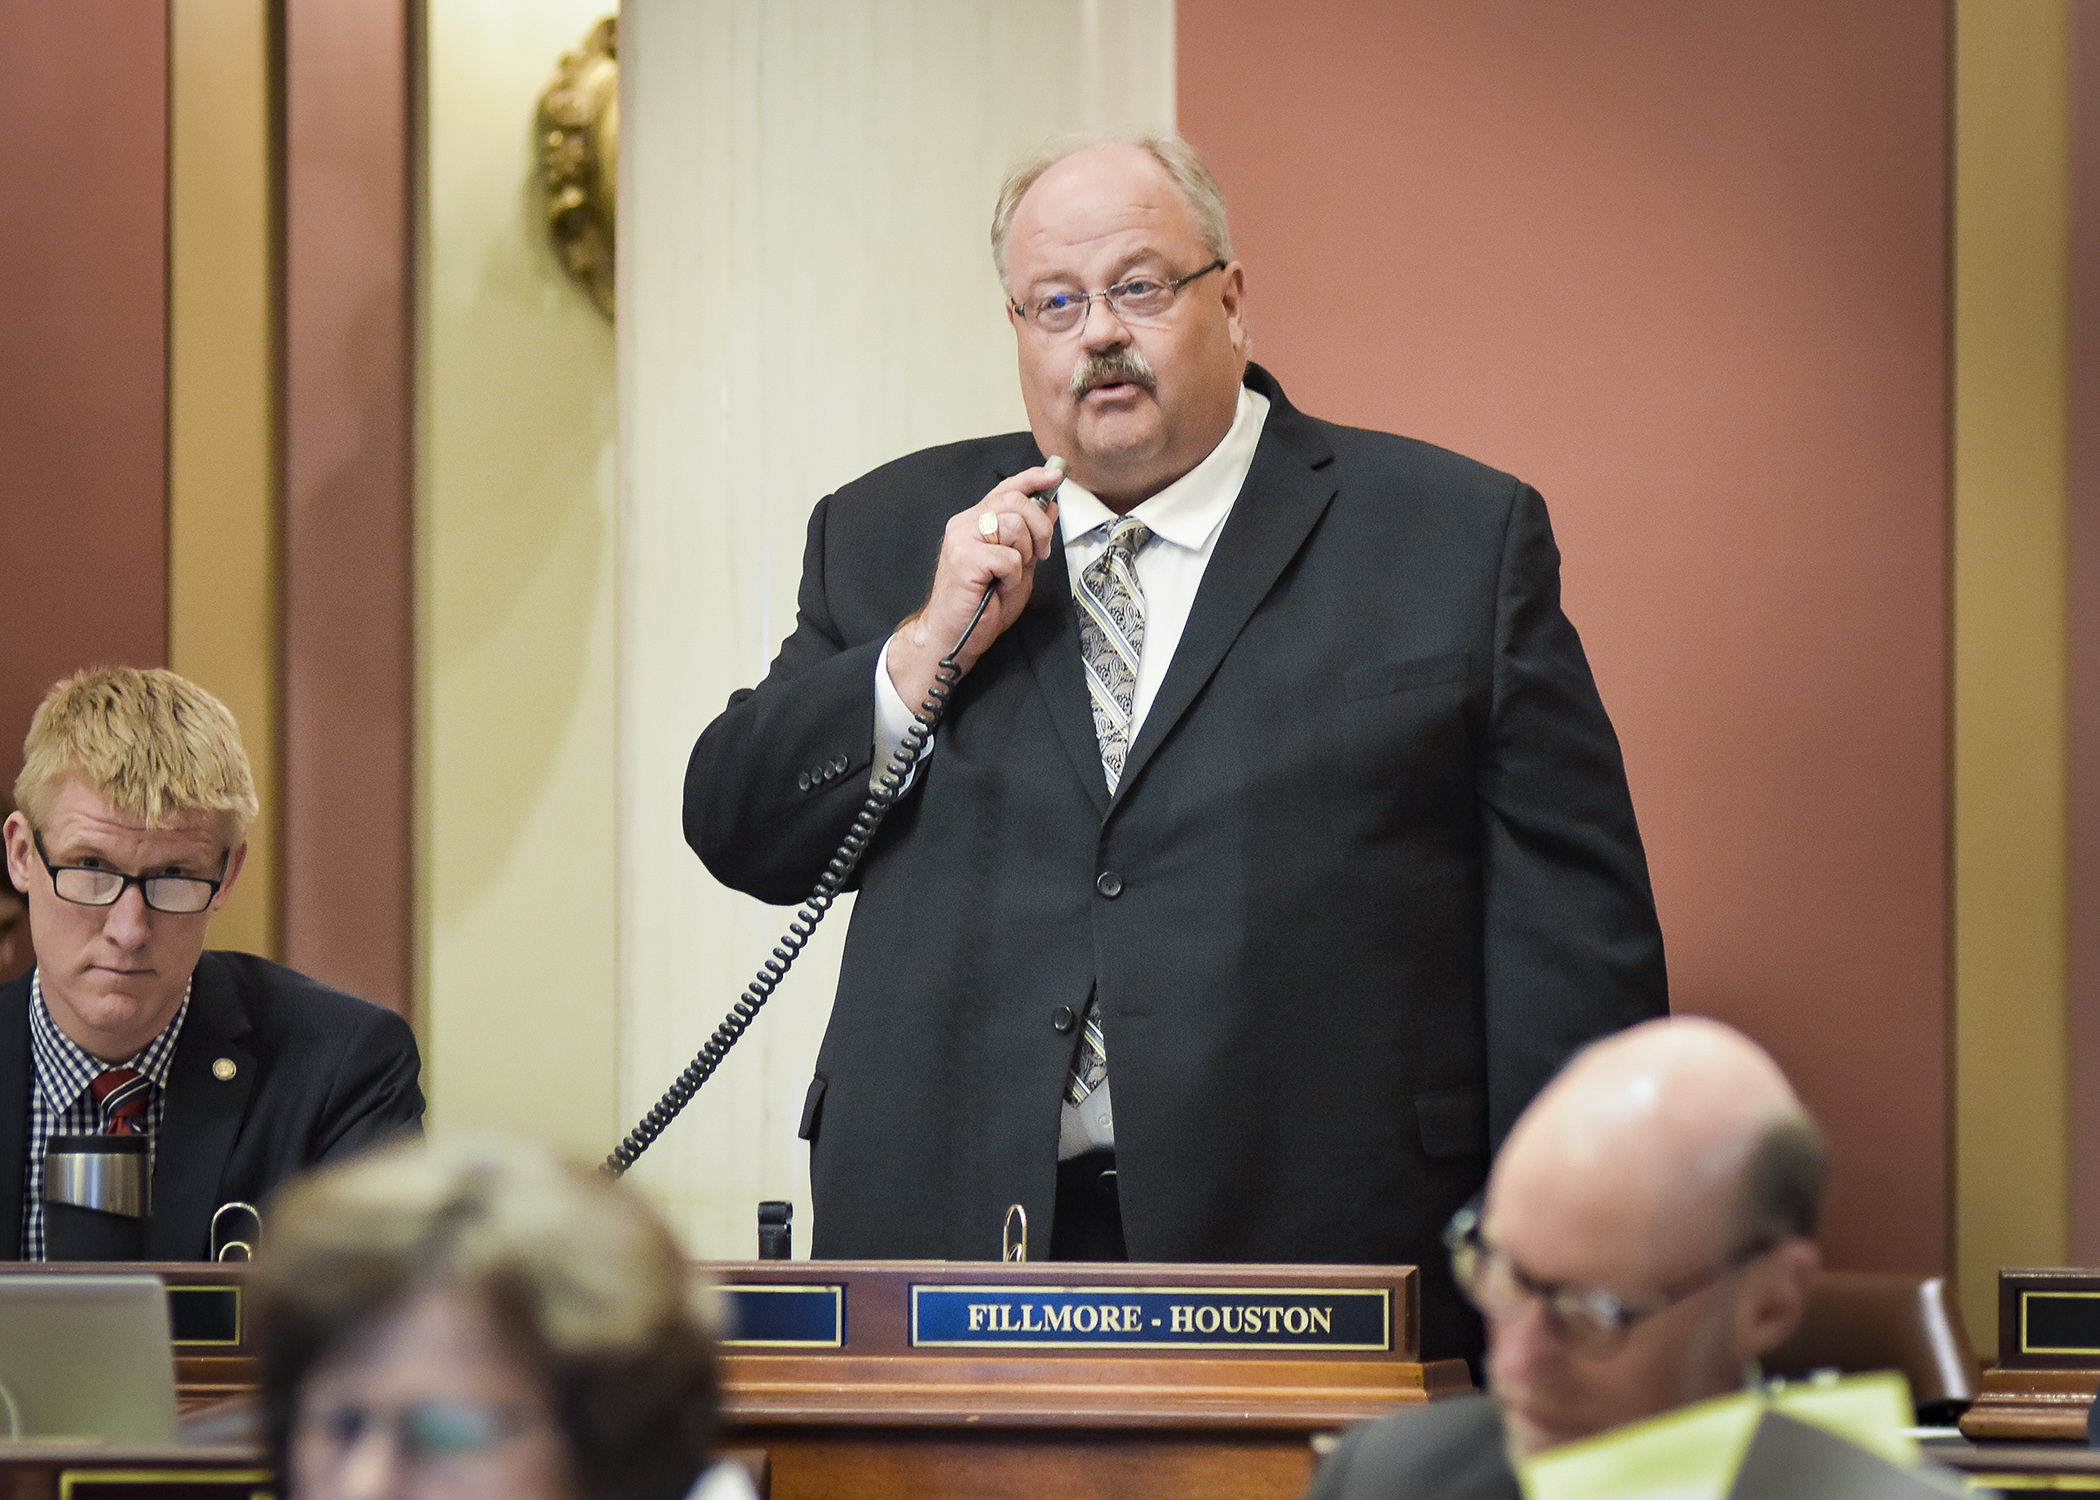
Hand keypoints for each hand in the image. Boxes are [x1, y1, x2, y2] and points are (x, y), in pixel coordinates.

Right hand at [887, 461, 1064, 710]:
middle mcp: (965, 522)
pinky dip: (1012, 576)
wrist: (955, 635)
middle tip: (1041, 553)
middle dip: (1039, 527)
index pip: (1007, 488)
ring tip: (1008, 576)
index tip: (1056, 477)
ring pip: (1014, 526)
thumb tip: (1050, 507)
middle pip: (1015, 501)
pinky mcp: (964, 557)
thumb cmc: (983, 605)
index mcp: (976, 521)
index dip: (1033, 479)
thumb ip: (1031, 536)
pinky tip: (998, 587)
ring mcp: (962, 537)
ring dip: (1023, 556)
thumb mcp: (1018, 565)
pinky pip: (1007, 557)